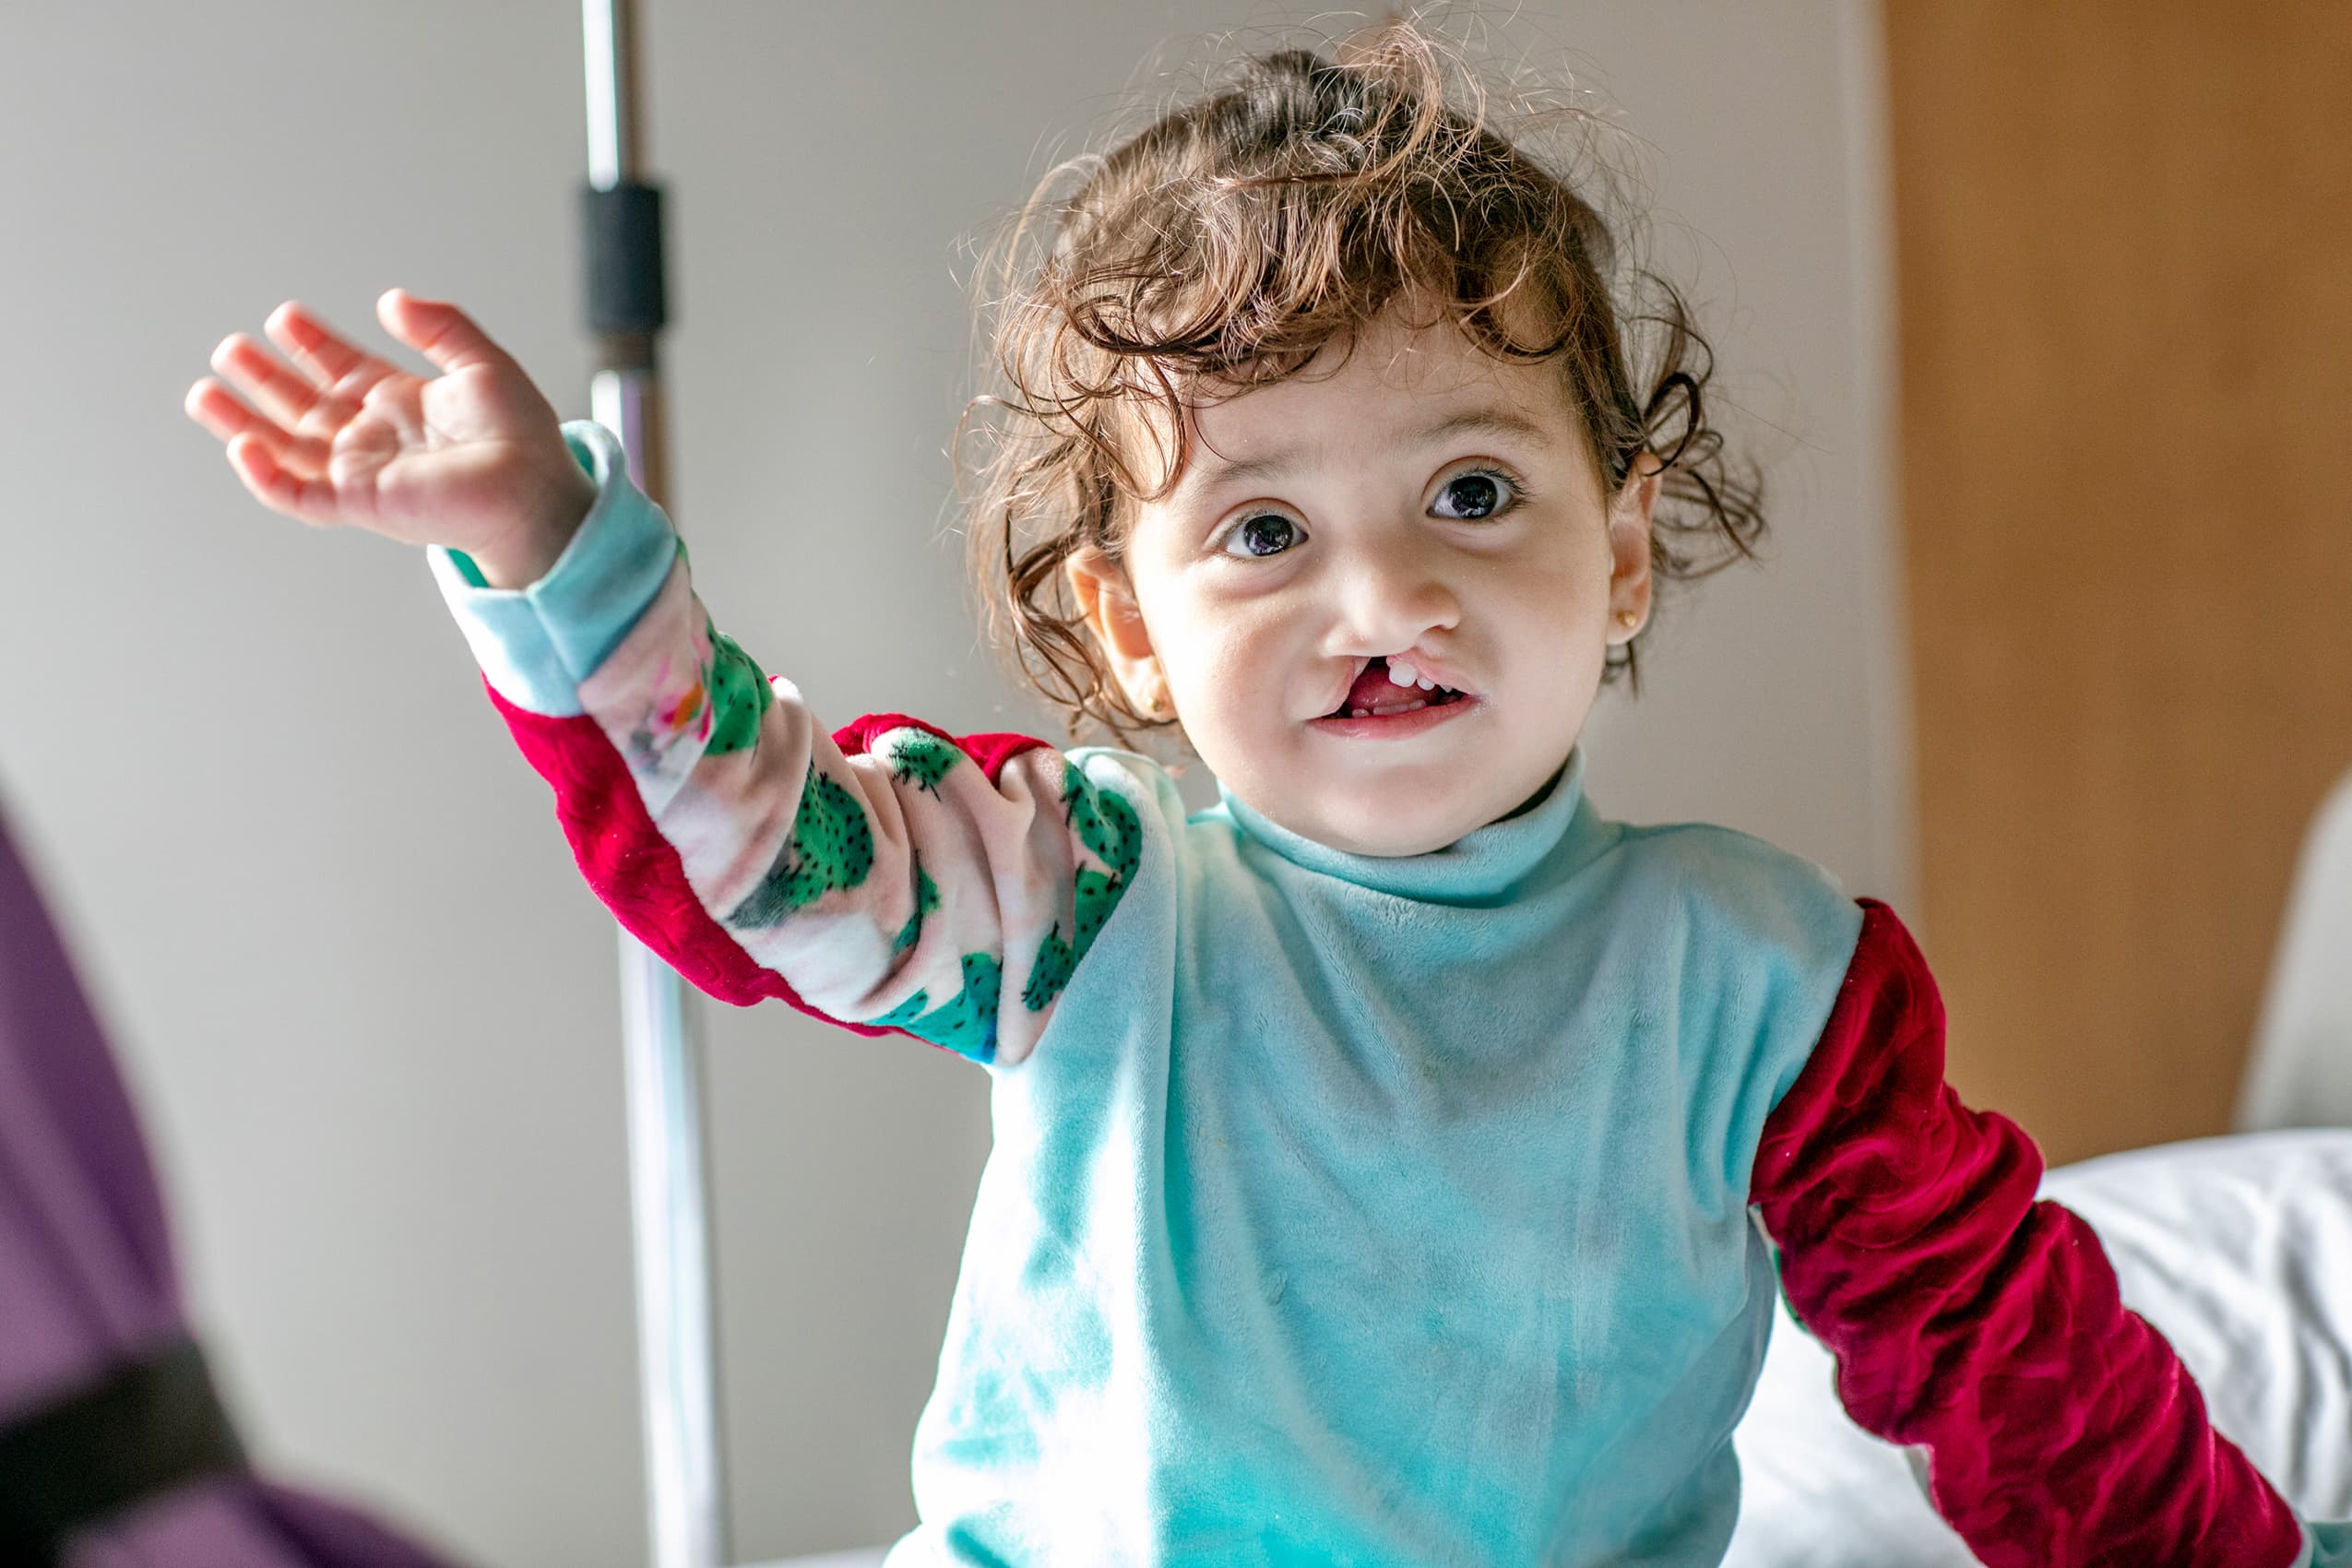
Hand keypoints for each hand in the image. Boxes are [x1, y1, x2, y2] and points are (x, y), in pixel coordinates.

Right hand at [184, 289, 595, 585]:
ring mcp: (362, 473)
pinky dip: (266, 476)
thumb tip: (390, 299)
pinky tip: (242, 445)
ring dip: (243, 423)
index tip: (285, 318)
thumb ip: (440, 326)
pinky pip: (299, 495)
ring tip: (204, 393)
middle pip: (301, 407)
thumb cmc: (522, 436)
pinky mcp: (360, 503)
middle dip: (262, 380)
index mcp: (399, 403)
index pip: (339, 369)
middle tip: (229, 350)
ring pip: (286, 450)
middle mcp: (373, 438)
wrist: (535, 490)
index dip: (310, 344)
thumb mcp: (482, 363)